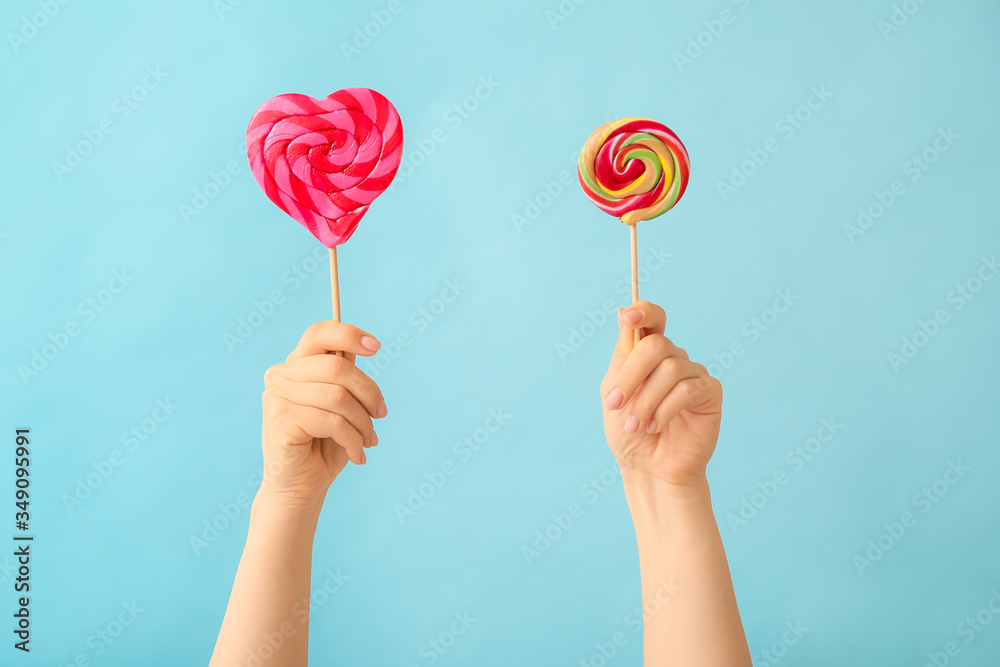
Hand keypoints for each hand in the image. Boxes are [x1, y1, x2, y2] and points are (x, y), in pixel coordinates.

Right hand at [259, 321, 386, 509]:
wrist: (302, 486)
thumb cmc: (325, 444)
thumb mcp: (342, 403)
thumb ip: (346, 374)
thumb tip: (366, 344)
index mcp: (296, 364)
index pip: (319, 333)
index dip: (349, 334)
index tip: (376, 347)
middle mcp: (281, 375)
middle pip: (337, 367)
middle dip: (369, 392)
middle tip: (380, 415)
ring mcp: (277, 396)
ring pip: (338, 396)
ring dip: (363, 422)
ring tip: (368, 440)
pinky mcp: (280, 420)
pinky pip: (331, 421)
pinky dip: (353, 440)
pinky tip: (357, 454)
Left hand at [600, 301, 722, 488]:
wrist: (648, 469)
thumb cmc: (628, 433)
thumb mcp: (613, 391)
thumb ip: (623, 356)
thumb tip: (624, 312)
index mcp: (648, 354)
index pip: (653, 319)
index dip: (643, 311)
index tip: (627, 316)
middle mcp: (673, 358)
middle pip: (656, 345)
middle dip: (631, 376)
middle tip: (614, 404)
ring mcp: (693, 374)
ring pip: (669, 369)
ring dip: (645, 401)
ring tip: (637, 426)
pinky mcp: (710, 393)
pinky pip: (687, 389)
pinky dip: (665, 409)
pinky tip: (657, 426)